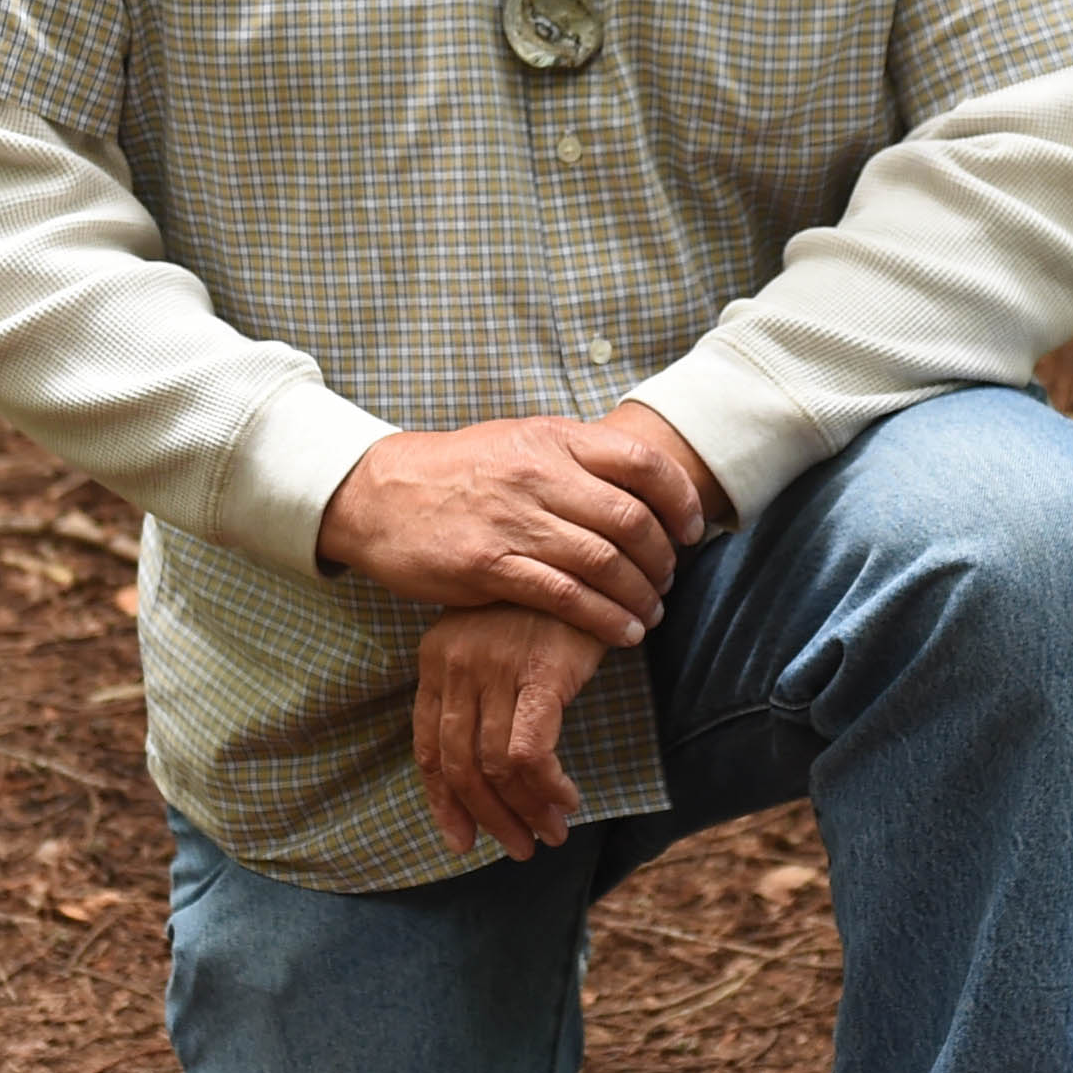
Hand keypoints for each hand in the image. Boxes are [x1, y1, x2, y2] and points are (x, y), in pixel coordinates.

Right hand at [319, 405, 716, 640]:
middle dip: (662, 558)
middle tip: (668, 578)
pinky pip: (564, 597)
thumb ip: (576, 459)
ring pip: (603, 562)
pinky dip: (604, 619)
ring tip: (651, 612)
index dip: (678, 499)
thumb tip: (641, 482)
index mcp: (553, 439)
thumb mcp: (520, 442)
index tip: (690, 529)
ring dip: (640, 595)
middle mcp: (538, 476)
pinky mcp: (488, 565)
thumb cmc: (460, 472)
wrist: (382, 494)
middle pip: (630, 520)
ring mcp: (513, 521)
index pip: (641, 463)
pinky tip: (622, 632)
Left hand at [413, 605, 612, 855]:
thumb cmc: (549, 602)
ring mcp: (495, 667)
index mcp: (436, 657)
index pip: (427, 746)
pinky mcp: (539, 673)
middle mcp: (456, 663)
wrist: (593, 552)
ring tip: (551, 833)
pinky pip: (530, 752)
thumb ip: (482, 690)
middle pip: (458, 764)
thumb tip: (486, 762)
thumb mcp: (498, 640)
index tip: (461, 838)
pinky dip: (546, 787)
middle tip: (517, 847)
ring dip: (524, 811)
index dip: (443, 800)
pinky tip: (566, 799)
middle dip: (487, 817)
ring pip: (495, 766)